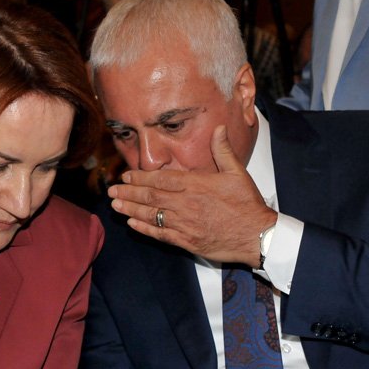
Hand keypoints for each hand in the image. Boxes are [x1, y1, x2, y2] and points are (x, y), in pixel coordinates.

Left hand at [107, 125, 276, 265]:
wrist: (257, 236)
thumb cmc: (247, 204)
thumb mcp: (237, 172)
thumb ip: (223, 150)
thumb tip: (218, 127)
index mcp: (196, 185)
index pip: (161, 179)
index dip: (140, 177)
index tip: (126, 175)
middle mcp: (186, 204)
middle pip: (150, 196)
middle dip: (128, 192)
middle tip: (111, 190)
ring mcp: (185, 224)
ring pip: (152, 215)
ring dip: (131, 209)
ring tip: (115, 205)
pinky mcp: (187, 241)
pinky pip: (161, 234)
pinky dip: (145, 228)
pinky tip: (133, 223)